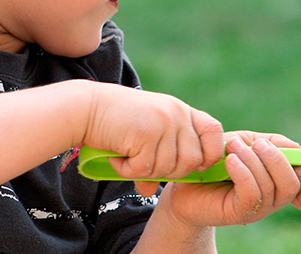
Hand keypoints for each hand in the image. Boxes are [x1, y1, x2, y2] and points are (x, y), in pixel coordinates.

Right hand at [81, 81, 224, 195]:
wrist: (86, 107)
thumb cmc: (114, 122)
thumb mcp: (143, 135)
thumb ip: (155, 158)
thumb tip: (149, 192)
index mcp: (181, 110)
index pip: (214, 133)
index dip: (209, 154)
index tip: (192, 165)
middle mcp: (176, 114)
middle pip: (192, 160)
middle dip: (170, 172)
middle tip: (145, 165)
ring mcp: (163, 122)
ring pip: (168, 167)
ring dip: (146, 171)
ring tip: (127, 158)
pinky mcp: (146, 133)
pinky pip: (145, 169)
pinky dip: (129, 171)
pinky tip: (117, 159)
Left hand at [158, 131, 300, 227]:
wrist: (186, 178)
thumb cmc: (219, 158)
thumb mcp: (248, 142)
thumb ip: (275, 143)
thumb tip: (298, 150)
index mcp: (279, 182)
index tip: (296, 161)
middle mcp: (273, 199)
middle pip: (293, 184)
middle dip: (276, 159)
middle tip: (254, 144)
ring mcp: (257, 209)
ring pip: (271, 187)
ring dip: (252, 160)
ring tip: (232, 147)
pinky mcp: (238, 213)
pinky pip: (252, 194)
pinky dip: (243, 172)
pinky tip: (229, 161)